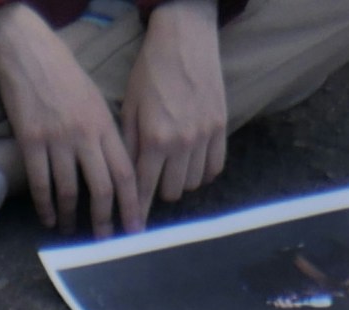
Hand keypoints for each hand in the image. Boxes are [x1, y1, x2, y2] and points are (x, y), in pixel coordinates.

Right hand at [0, 2, 143, 235]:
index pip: (125, 173)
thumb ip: (106, 134)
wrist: (29, 54)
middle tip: (105, 240)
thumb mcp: (96, 101)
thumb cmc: (65, 76)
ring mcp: (58, 139)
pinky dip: (46, 205)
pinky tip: (49, 218)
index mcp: (105, 125)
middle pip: (102, 188)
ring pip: (70, 190)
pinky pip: (41, 183)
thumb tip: (115, 169)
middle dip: (105, 219)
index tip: (135, 227)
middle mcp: (85, 135)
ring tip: (71, 230)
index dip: (132, 204)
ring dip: (71, 216)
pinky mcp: (32, 141)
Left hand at [123, 0, 229, 215]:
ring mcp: (204, 137)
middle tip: (154, 178)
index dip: (138, 211)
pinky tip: (193, 162)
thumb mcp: (130, 106)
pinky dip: (203, 172)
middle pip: (171, 191)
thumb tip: (127, 179)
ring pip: (193, 183)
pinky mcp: (221, 128)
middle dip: (160, 189)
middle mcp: (181, 143)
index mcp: (154, 139)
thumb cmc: (151, 70)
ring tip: (173, 166)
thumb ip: (130, 145)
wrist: (185, 40)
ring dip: (181, 181)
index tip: (134, 230)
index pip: (144, 189)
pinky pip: (214, 168)